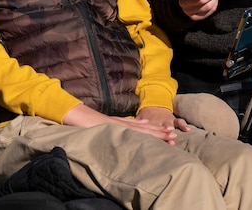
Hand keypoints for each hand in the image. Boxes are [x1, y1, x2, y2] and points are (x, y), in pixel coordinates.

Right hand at [62, 104, 184, 144]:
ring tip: (168, 136)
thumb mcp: (110, 128)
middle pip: (145, 129)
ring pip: (139, 129)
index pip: (144, 130)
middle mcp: (123, 124)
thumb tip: (139, 127)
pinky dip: (136, 129)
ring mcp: (118, 125)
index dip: (157, 131)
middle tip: (174, 136)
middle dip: (160, 132)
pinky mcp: (111, 126)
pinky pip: (126, 129)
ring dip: (155, 132)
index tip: (170, 134)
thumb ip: (123, 127)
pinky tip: (146, 126)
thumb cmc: (91, 126)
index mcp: (123, 126)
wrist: (77, 116)